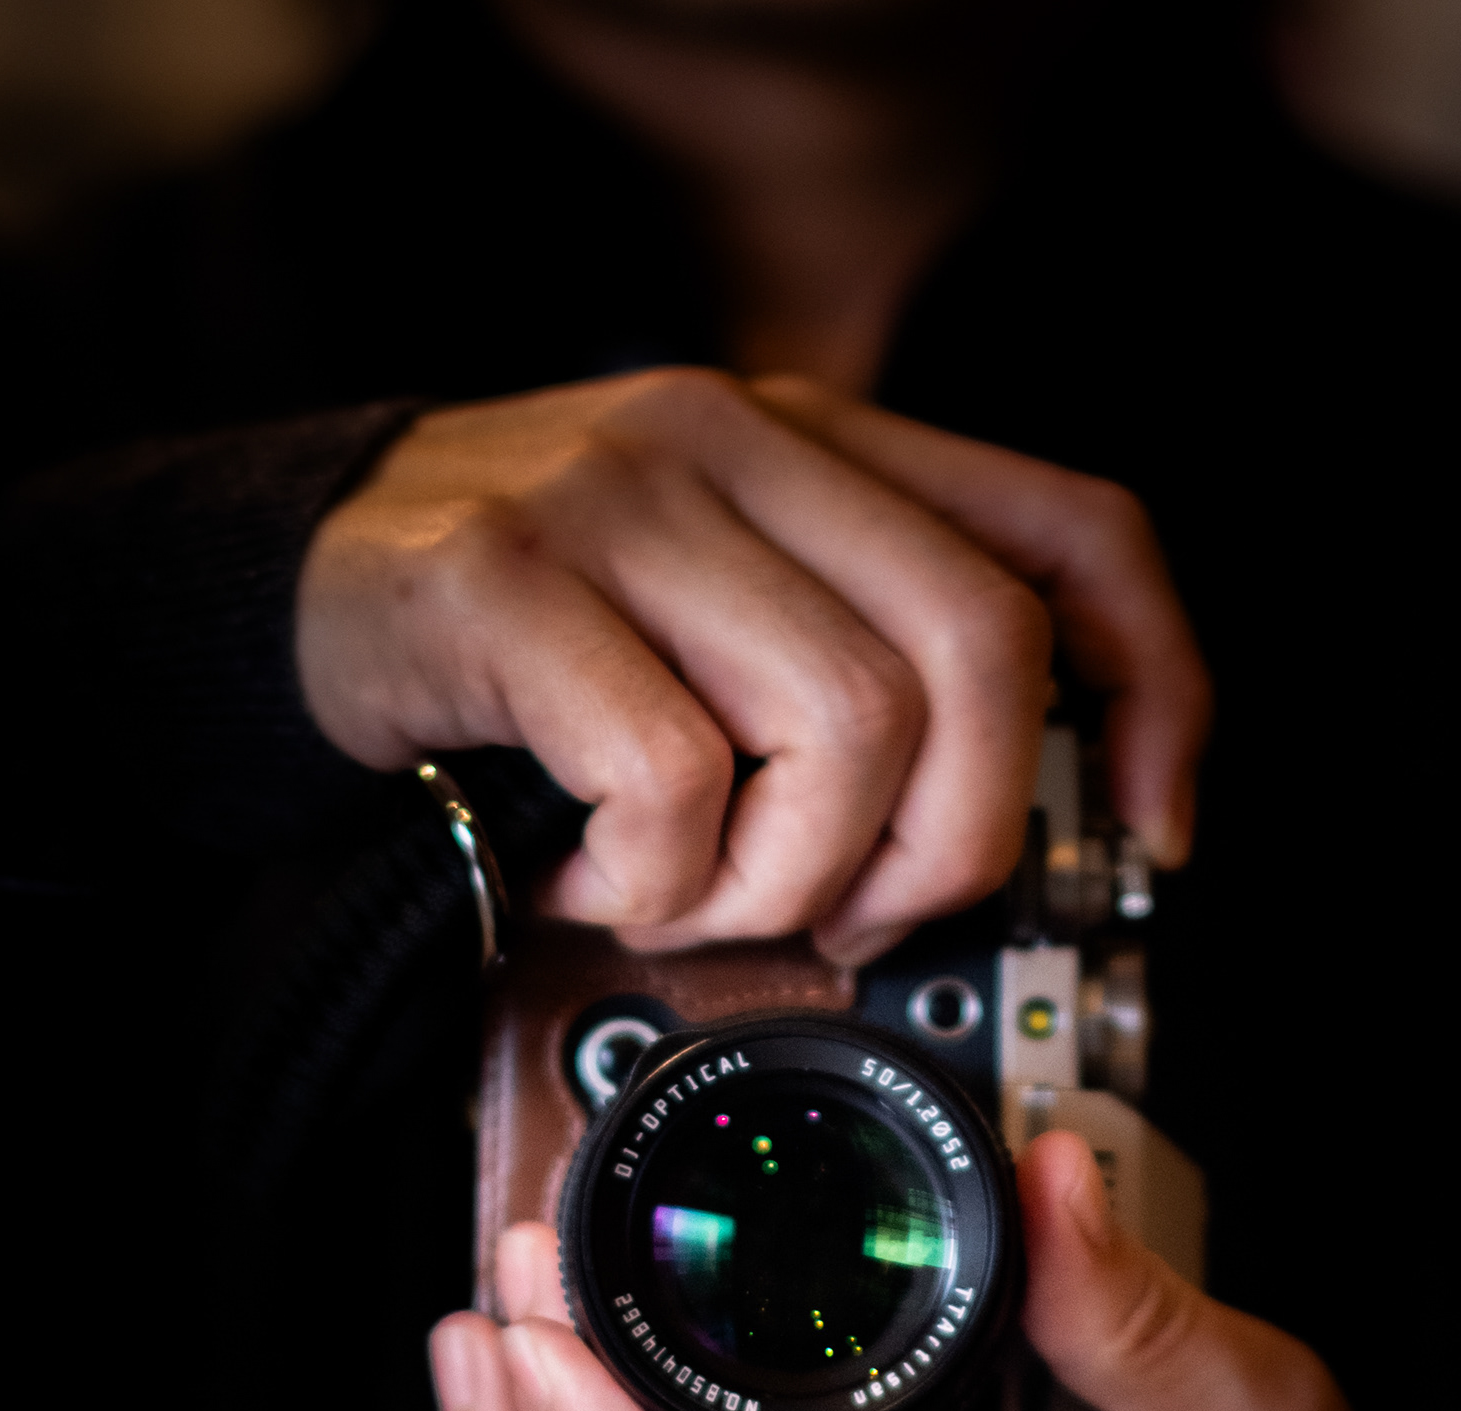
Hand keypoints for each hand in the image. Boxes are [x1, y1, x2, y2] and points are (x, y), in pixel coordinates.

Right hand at [298, 371, 1209, 965]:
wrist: (304, 584)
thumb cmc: (534, 633)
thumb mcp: (727, 612)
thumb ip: (856, 660)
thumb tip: (995, 826)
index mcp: (826, 450)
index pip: (1073, 534)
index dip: (1156, 690)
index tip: (1151, 829)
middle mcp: (744, 443)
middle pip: (977, 653)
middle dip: (944, 844)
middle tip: (849, 916)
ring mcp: (625, 498)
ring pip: (840, 726)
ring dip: (779, 880)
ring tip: (686, 898)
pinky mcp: (511, 581)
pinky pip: (670, 775)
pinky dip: (649, 882)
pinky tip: (589, 883)